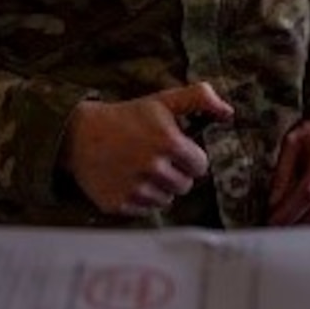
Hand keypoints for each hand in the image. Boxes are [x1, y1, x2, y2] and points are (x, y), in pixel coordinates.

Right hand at [63, 82, 234, 215]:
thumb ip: (200, 98)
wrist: (80, 135)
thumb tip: (229, 112)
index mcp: (168, 142)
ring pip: (167, 199)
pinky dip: (141, 199)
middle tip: (156, 159)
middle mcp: (153, 167)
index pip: (200, 166)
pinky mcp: (119, 204)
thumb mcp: (163, 101)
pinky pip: (146, 210)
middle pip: (185, 186)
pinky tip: (128, 181)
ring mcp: (135, 188)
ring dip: (160, 187)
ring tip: (141, 169)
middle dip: (176, 173)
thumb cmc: (128, 117)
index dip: (190, 158)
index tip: (176, 150)